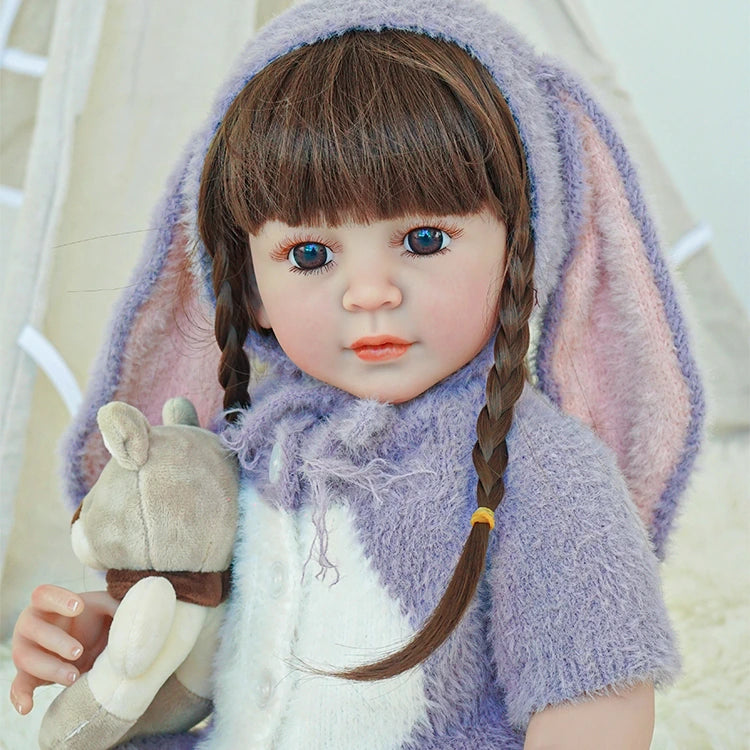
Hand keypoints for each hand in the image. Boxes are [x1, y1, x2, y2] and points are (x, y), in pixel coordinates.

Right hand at [9, 584, 116, 714]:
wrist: (89, 644)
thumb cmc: (94, 619)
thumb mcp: (104, 607)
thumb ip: (115, 604)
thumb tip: (134, 605)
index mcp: (49, 604)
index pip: (44, 594)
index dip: (58, 599)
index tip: (79, 607)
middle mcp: (32, 625)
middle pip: (33, 628)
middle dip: (56, 641)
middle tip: (79, 651)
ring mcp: (27, 650)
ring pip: (25, 658)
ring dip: (49, 668)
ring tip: (74, 677)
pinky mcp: (27, 674)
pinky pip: (17, 686)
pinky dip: (20, 697)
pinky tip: (27, 707)